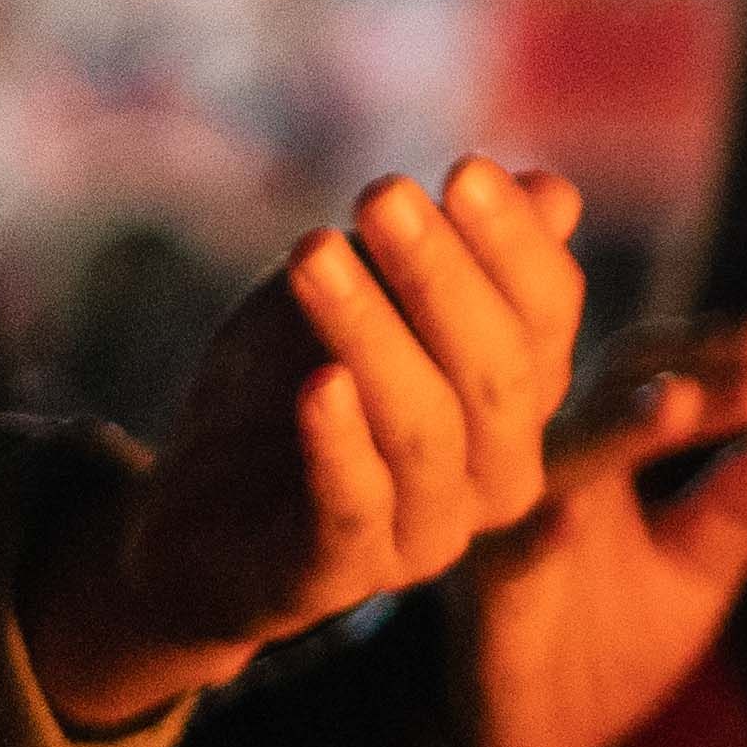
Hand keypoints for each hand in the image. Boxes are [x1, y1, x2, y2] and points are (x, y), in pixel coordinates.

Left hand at [28, 160, 588, 729]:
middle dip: (440, 276)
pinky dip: (339, 443)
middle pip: (496, 372)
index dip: (513, 244)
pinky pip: (354, 508)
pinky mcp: (338, 576)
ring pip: (425, 431)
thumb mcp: (361, 300)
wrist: (193, 517)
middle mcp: (496, 473)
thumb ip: (452, 256)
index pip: (548, 315)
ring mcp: (425, 534)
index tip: (462, 169)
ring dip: (371, 333)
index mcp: (521, 399)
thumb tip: (554, 193)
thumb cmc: (289, 389)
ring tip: (313, 253)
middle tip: (381, 195)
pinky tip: (317, 383)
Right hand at [459, 316, 746, 746]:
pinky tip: (569, 520)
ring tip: (679, 404)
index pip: (649, 374)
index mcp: (595, 453)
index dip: (708, 351)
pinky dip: (535, 536)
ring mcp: (506, 534)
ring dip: (615, 428)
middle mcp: (543, 474)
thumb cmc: (603, 641)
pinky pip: (502, 560)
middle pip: (602, 391)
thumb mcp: (694, 573)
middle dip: (681, 370)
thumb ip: (746, 513)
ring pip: (553, 461)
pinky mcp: (484, 604)